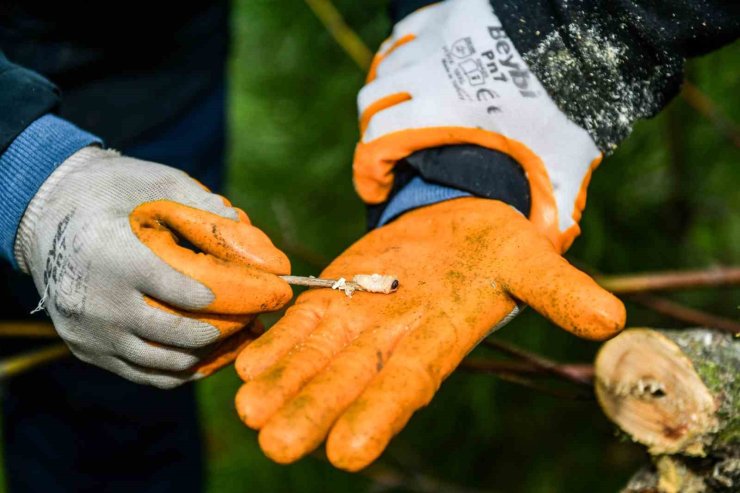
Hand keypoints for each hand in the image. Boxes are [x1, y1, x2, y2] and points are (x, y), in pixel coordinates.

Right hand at [15, 146, 291, 387]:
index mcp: (111, 254)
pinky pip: (146, 375)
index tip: (259, 295)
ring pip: (165, 362)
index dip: (223, 297)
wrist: (44, 215)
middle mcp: (95, 301)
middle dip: (227, 328)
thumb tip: (245, 228)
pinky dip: (184, 369)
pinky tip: (212, 352)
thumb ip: (199, 204)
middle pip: (176, 333)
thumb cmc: (109, 192)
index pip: (177, 289)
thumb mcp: (152, 181)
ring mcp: (89, 332)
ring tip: (242, 335)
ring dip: (211, 353)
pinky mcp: (87, 350)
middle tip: (258, 317)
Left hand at [234, 198, 623, 469]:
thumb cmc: (495, 246)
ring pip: (316, 356)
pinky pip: (301, 323)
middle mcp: (392, 339)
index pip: (408, 383)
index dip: (380, 414)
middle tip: (277, 444)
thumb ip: (558, 289)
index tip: (348, 453)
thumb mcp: (529, 257)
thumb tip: (610, 320)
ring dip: (283, 383)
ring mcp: (358, 318)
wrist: (456, 220)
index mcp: (438, 336)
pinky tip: (243, 365)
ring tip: (249, 409)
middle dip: (314, 410)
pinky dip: (274, 343)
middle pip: (349, 379)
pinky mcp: (334, 295)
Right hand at [354, 0, 602, 250]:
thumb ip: (552, 211)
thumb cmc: (574, 100)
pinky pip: (406, 36)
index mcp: (445, 109)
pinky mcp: (449, 12)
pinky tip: (423, 73)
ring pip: (386, 67)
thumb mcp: (564, 162)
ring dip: (389, 95)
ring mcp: (437, 36)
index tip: (376, 191)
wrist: (590, 34)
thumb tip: (546, 250)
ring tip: (408, 115)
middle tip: (394, 154)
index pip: (376, 140)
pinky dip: (403, 58)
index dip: (367, 173)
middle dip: (374, 134)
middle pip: (371, 103)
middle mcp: (430, 69)